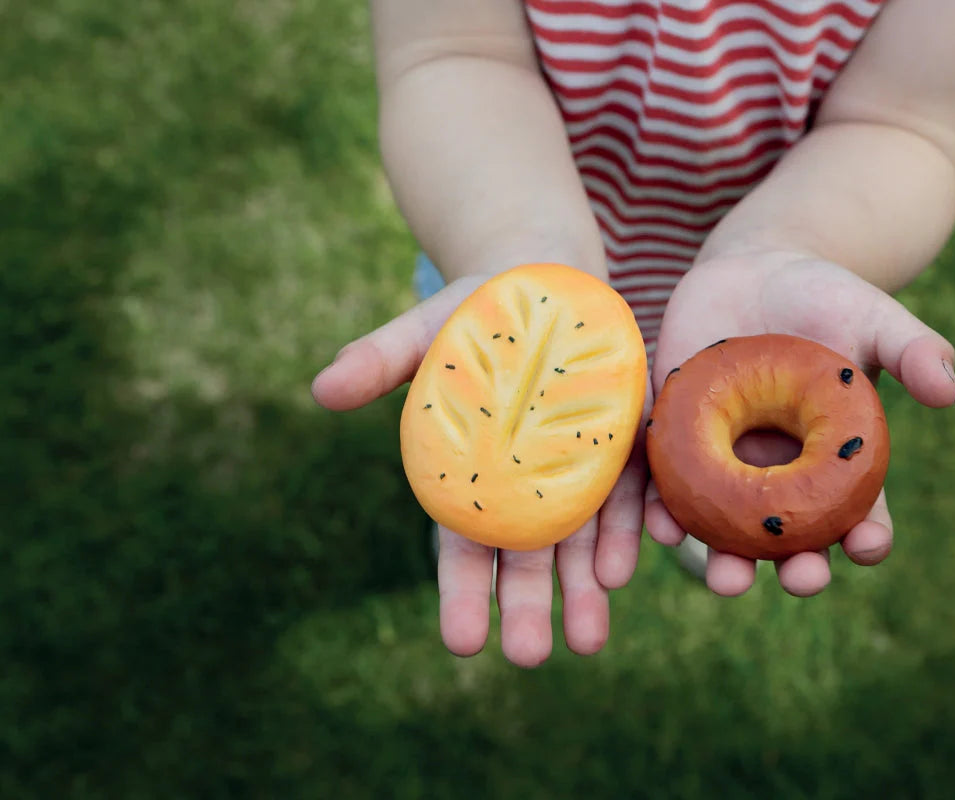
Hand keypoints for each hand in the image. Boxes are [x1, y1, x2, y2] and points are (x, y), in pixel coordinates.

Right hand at [311, 277, 650, 667]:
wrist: (546, 285)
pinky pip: (630, 493)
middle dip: (527, 608)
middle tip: (528, 655)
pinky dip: (631, 528)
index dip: (462, 593)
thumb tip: (320, 388)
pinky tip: (631, 564)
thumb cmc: (471, 313)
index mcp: (473, 476)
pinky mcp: (625, 444)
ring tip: (588, 640)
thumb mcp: (423, 331)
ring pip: (582, 544)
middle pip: (527, 559)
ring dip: (585, 591)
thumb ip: (380, 360)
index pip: (465, 548)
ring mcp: (581, 471)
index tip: (461, 643)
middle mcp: (529, 487)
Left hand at [645, 254, 954, 597]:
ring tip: (727, 578)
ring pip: (727, 530)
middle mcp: (782, 477)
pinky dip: (663, 512)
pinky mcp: (678, 443)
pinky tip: (662, 526)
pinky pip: (669, 488)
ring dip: (726, 561)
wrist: (751, 270)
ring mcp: (726, 466)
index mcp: (837, 463)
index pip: (859, 514)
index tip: (869, 545)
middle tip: (801, 578)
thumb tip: (948, 388)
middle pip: (792, 540)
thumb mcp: (872, 318)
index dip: (868, 537)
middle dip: (798, 568)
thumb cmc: (824, 300)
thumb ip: (912, 349)